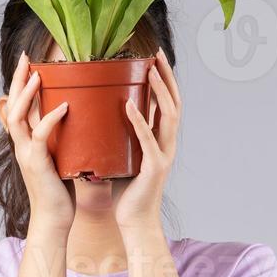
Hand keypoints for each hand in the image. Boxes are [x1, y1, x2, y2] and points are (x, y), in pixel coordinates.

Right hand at [3, 53, 74, 234]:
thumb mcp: (60, 156)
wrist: (55, 218)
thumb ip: (61, 137)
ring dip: (27, 94)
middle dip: (18, 79)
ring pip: (18, 117)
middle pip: (12, 104)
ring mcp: (26, 153)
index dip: (19, 82)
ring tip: (38, 75)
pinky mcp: (37, 164)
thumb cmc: (61, 189)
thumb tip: (75, 116)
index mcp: (26, 140)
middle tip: (26, 57)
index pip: (17, 105)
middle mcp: (21, 144)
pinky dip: (50, 119)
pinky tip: (63, 107)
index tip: (28, 61)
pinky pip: (39, 136)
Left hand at [116, 48, 180, 232]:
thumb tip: (102, 113)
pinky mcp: (154, 167)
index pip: (169, 102)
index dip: (165, 79)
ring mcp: (164, 155)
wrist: (134, 221)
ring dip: (159, 91)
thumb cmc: (127, 190)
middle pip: (174, 102)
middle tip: (157, 54)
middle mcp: (168, 144)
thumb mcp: (125, 156)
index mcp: (162, 140)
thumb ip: (122, 136)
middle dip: (167, 77)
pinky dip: (140, 120)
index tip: (155, 57)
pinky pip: (148, 139)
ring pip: (168, 116)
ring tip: (150, 71)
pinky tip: (130, 105)